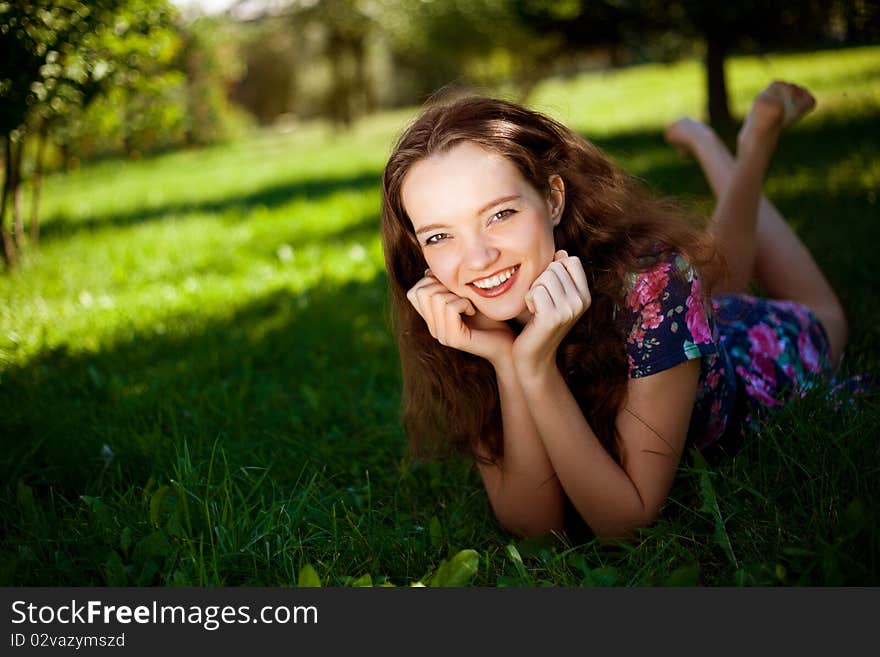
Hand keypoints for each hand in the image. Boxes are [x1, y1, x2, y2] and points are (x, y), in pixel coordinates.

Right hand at [406, 272, 514, 363]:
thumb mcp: (466, 296)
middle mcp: (433, 328)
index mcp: (432, 318)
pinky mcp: (454, 338)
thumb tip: (428, 271)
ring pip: (436, 298)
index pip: (413, 293)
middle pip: (421, 292)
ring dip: (456, 294)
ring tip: (469, 304)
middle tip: (461, 295)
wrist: (507, 343)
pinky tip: (473, 311)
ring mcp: (442, 335)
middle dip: (443, 285)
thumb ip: (447, 287)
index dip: (431, 281)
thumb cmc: (491, 317)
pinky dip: (464, 302)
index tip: (452, 288)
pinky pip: (451, 308)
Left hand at [512, 250, 590, 377]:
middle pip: (555, 267)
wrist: (534, 356)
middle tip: (540, 302)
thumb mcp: (553, 296)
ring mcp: (569, 309)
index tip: (549, 290)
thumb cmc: (538, 322)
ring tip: (536, 308)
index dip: (553, 269)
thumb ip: (558, 275)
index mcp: (585, 295)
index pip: (571, 260)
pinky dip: (528, 300)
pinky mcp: (553, 317)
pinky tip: (532, 314)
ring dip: (533, 290)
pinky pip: (536, 290)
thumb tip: (561, 252)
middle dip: (541, 280)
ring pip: (545, 276)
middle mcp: (581, 302)